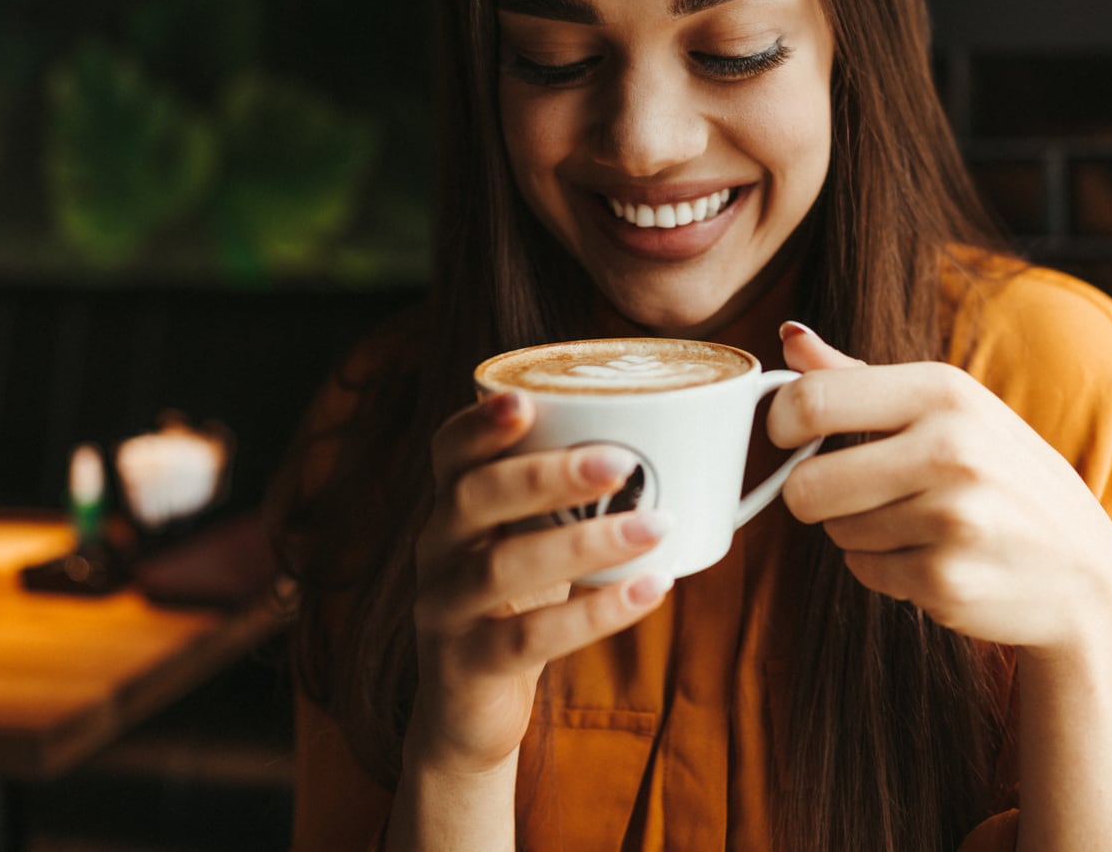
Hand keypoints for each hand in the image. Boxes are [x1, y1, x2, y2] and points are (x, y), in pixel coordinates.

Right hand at [405, 390, 673, 776]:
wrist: (468, 713)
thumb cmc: (518, 606)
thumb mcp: (532, 542)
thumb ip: (570, 498)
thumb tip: (675, 440)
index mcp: (453, 507)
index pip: (450, 450)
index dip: (480, 423)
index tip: (526, 398)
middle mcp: (436, 549)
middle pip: (473, 497)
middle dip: (546, 474)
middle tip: (622, 462)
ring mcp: (444, 609)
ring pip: (502, 568)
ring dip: (585, 543)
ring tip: (655, 526)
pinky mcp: (465, 667)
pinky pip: (529, 638)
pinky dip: (595, 613)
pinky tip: (650, 591)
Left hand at [765, 323, 1111, 662]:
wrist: (1084, 573)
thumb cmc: (1004, 477)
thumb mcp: (949, 409)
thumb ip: (859, 376)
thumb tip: (788, 338)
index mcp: (945, 391)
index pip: (812, 401)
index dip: (781, 424)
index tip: (789, 436)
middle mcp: (950, 448)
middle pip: (806, 484)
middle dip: (814, 494)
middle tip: (854, 491)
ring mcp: (951, 518)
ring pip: (834, 532)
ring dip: (860, 532)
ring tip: (920, 523)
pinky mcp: (945, 580)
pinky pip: (862, 572)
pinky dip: (886, 570)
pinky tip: (936, 557)